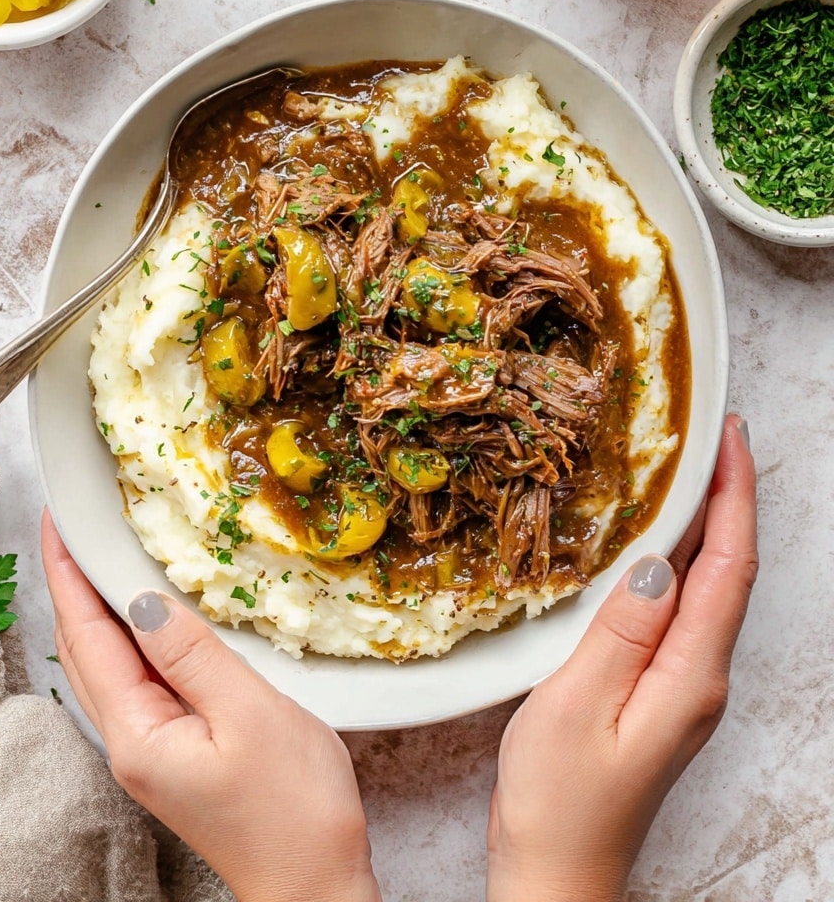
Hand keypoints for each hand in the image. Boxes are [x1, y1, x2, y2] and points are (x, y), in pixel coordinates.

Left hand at [41, 511, 381, 901]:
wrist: (313, 885)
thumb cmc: (293, 809)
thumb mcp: (249, 715)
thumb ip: (193, 654)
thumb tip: (143, 601)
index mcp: (137, 733)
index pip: (88, 636)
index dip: (70, 573)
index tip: (58, 520)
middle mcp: (129, 743)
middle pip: (85, 649)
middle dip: (73, 583)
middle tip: (72, 525)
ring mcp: (149, 749)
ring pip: (108, 664)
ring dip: (98, 607)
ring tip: (100, 556)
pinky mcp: (174, 750)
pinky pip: (138, 679)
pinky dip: (131, 636)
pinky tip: (148, 617)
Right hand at [486, 414, 756, 901]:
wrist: (559, 875)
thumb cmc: (560, 802)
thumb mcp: (578, 706)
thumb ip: (620, 630)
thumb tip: (655, 561)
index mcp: (690, 675)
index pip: (728, 567)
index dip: (734, 496)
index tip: (730, 436)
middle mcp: (700, 677)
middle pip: (729, 571)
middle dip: (728, 499)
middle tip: (710, 436)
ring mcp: (683, 687)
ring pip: (708, 589)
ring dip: (706, 526)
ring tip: (685, 471)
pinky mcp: (659, 693)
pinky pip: (681, 611)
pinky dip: (678, 562)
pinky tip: (653, 545)